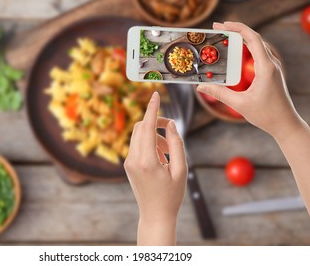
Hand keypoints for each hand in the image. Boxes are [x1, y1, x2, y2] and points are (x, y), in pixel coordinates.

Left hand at [124, 92, 187, 244]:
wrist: (155, 215)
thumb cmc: (171, 195)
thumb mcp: (181, 170)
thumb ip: (176, 144)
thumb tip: (170, 124)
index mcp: (146, 161)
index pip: (147, 127)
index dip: (152, 109)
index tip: (155, 94)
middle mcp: (133, 160)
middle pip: (140, 127)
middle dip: (155, 122)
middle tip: (170, 128)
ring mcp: (128, 162)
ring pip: (138, 135)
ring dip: (153, 134)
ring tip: (168, 150)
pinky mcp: (128, 165)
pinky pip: (137, 145)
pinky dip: (149, 143)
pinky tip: (161, 156)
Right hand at [197, 22, 302, 139]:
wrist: (285, 124)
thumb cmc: (266, 115)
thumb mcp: (239, 104)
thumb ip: (220, 93)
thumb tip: (200, 86)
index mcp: (266, 67)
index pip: (253, 39)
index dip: (237, 28)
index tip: (222, 24)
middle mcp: (271, 64)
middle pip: (254, 39)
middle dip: (235, 31)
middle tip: (217, 29)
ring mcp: (272, 68)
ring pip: (256, 46)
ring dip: (240, 39)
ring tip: (223, 37)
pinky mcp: (270, 73)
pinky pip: (257, 55)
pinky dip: (245, 49)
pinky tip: (234, 53)